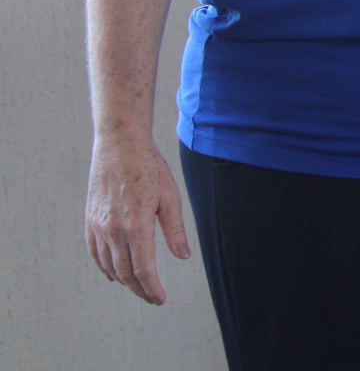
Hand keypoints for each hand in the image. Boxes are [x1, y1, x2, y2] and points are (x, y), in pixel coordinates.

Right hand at [85, 134, 189, 304]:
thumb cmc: (149, 169)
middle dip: (139, 289)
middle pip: (125, 272)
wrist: (119, 147)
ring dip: (123, 280)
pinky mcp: (90, 221)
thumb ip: (175, 230)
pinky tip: (114, 273)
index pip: (143, 269)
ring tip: (138, 287)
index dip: (152, 288)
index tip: (159, 299)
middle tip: (151, 297)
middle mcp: (114, 230)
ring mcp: (99, 226)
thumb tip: (183, 256)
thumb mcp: (170, 197)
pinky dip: (104, 267)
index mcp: (137, 226)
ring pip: (109, 265)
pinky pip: (95, 253)